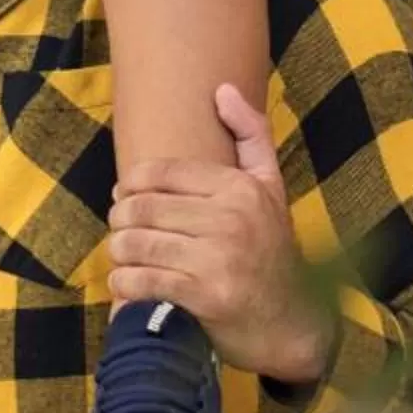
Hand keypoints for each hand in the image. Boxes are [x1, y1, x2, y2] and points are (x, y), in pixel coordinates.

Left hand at [106, 84, 334, 384]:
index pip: (162, 174)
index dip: (130, 183)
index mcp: (241, 188)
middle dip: (120, 219)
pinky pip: (145, 282)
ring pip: (138, 244)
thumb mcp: (270, 187)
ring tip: (122, 255)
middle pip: (144, 208)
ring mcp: (219, 259)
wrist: (292, 323)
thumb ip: (250, 135)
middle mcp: (231, 219)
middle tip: (119, 228)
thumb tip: (222, 89)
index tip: (124, 194)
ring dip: (119, 252)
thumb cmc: (271, 250)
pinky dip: (125, 285)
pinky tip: (126, 285)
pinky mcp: (206, 297)